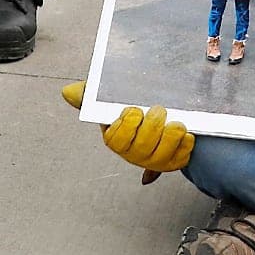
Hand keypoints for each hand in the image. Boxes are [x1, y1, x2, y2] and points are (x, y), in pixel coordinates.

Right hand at [62, 81, 192, 181]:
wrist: (163, 114)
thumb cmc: (133, 108)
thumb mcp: (112, 97)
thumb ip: (91, 94)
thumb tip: (67, 92)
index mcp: (116, 139)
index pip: (116, 140)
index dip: (126, 125)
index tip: (134, 110)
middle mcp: (133, 154)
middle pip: (141, 148)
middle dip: (152, 127)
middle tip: (158, 110)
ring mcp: (154, 160)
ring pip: (161, 156)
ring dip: (170, 137)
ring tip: (176, 123)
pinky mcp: (174, 162)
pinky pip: (180, 159)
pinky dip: (185, 146)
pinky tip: (187, 133)